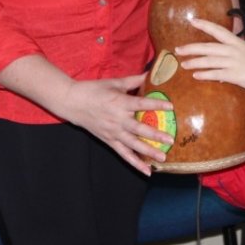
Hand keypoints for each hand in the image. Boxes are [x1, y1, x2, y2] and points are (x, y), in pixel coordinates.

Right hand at [57, 73, 174, 175]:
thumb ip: (134, 80)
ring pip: (133, 145)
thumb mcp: (114, 82)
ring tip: (162, 158)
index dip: (156, 105)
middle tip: (170, 140)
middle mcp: (118, 119)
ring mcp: (113, 132)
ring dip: (148, 152)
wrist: (73, 102)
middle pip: (139, 129)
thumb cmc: (94, 90)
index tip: (171, 107)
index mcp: (120, 102)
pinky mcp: (109, 141)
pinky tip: (147, 171)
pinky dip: (135, 163)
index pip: (141, 104)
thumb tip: (151, 73)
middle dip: (156, 135)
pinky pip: (124, 154)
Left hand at [175, 18, 244, 95]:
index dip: (205, 25)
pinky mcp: (235, 75)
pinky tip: (196, 75)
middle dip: (191, 48)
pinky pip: (215, 74)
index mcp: (238, 42)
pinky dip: (204, 74)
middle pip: (208, 47)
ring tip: (183, 64)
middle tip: (178, 49)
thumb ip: (236, 54)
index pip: (218, 30)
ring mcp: (234, 63)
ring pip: (208, 61)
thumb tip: (222, 63)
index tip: (193, 21)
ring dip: (194, 62)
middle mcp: (234, 50)